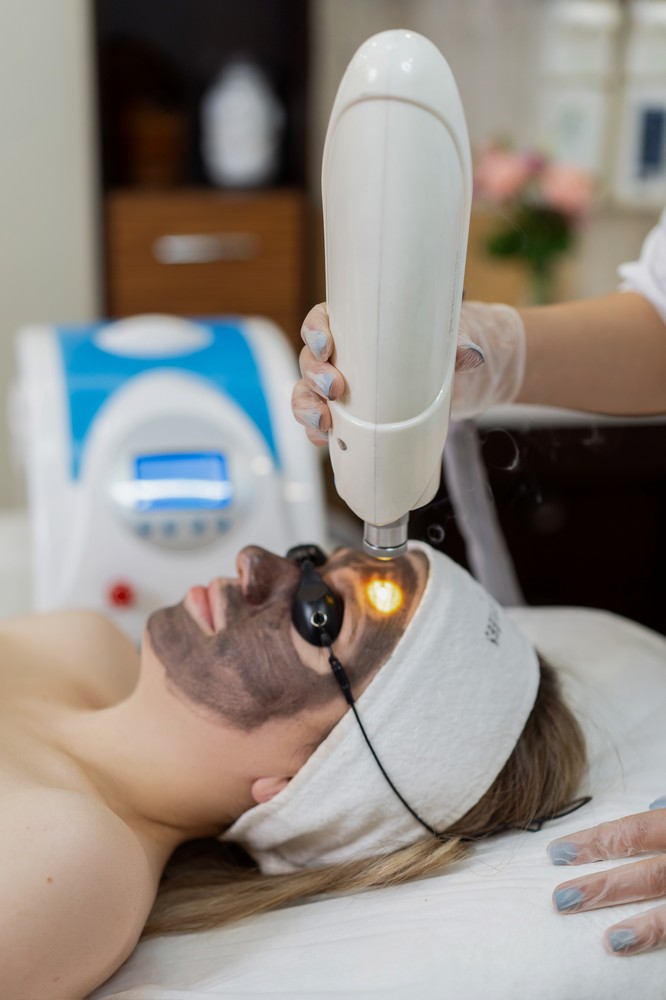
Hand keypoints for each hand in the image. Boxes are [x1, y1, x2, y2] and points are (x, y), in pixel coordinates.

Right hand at [290, 302, 489, 444]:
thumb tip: (468, 354)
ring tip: (325, 423)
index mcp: (358, 325)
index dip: (316, 332)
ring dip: (308, 407)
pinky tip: (325, 440)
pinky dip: (317, 432)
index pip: (323, 321)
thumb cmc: (444, 347)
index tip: (327, 346)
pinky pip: (320, 424)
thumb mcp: (452, 341)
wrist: (456, 381)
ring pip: (308, 394)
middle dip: (314, 375)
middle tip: (335, 389)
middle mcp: (342, 355)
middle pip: (310, 360)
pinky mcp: (348, 417)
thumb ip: (457, 346)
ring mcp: (341, 388)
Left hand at [548, 797, 665, 955]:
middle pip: (649, 873)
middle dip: (603, 886)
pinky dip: (661, 937)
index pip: (634, 831)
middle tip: (560, 899)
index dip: (595, 842)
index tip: (556, 852)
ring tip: (609, 942)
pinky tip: (640, 951)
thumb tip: (653, 805)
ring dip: (643, 927)